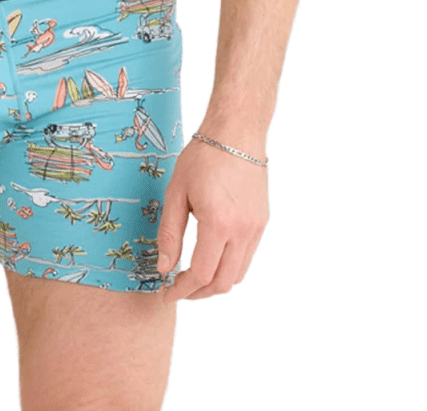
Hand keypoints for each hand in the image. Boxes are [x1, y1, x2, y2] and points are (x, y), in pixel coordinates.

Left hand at [157, 131, 268, 300]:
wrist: (236, 133)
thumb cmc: (203, 157)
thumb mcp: (176, 192)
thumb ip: (170, 233)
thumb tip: (165, 267)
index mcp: (218, 223)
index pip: (201, 274)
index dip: (182, 290)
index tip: (166, 293)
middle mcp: (242, 231)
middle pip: (223, 282)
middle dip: (198, 293)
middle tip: (177, 289)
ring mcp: (256, 228)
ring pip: (239, 274)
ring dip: (215, 282)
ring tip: (193, 276)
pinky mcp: (262, 221)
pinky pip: (247, 256)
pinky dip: (229, 265)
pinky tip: (212, 255)